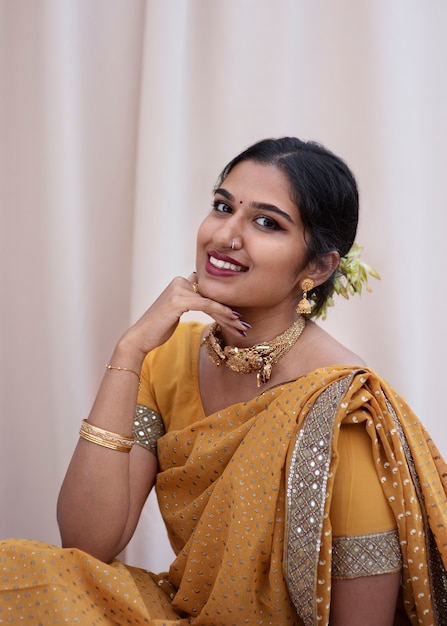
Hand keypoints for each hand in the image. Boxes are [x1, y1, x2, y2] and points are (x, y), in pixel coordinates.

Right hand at [115, 273, 248, 362]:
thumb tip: (207, 300)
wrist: (140, 337)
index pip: (209, 293)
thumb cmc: (158, 328)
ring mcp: (179, 289)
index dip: (225, 306)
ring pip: (212, 301)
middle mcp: (180, 282)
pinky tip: (233, 319)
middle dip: (230, 313)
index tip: (240, 320)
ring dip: (230, 316)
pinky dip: (221, 312)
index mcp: (180, 282)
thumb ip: (190, 301)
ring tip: (243, 328)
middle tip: (245, 326)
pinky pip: (206, 305)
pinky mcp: (179, 300)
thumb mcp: (177, 311)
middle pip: (212, 297)